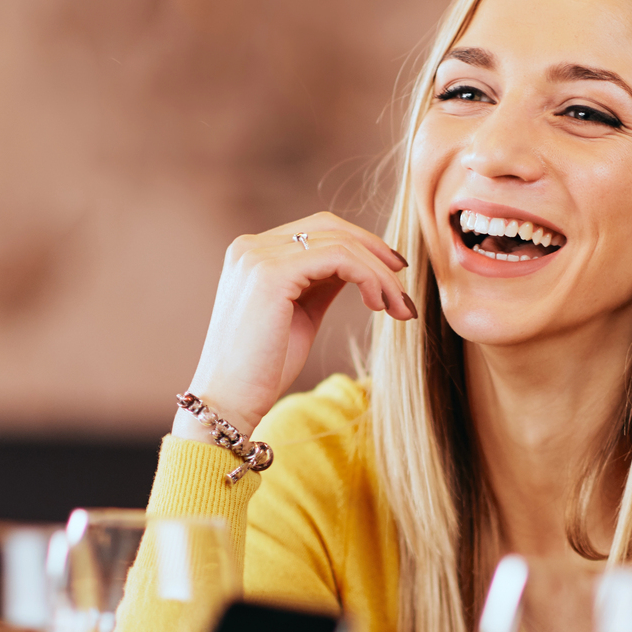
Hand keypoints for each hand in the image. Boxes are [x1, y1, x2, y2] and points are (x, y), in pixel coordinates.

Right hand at [177, 212, 413, 439]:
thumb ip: (322, 284)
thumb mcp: (300, 315)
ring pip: (340, 243)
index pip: (317, 230)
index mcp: (253, 253)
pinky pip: (339, 258)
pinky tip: (378, 304)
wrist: (228, 404)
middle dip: (376, 254)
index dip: (362, 246)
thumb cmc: (261, 371)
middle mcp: (251, 246)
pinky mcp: (271, 274)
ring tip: (397, 308)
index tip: (393, 276)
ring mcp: (258, 256)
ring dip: (380, 273)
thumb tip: (360, 266)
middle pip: (331, 226)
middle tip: (403, 290)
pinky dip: (369, 277)